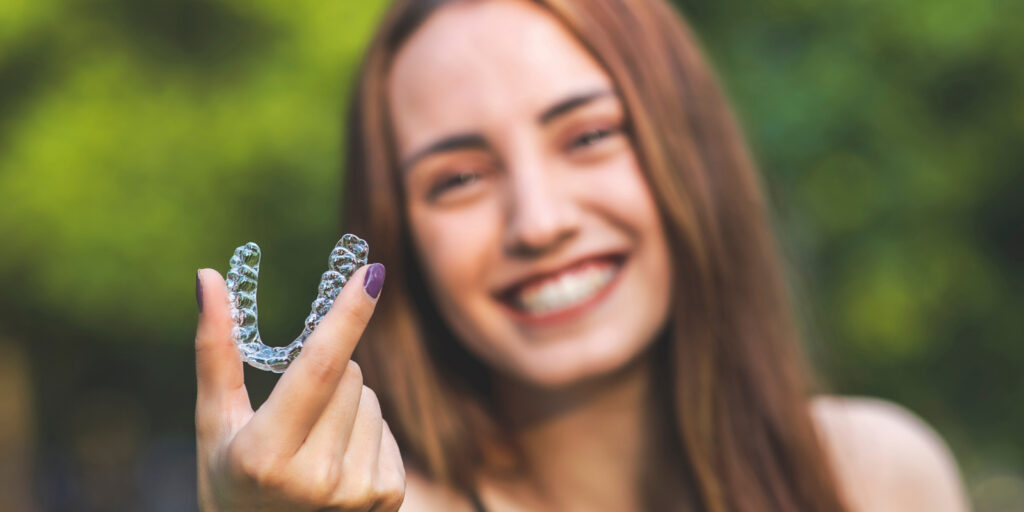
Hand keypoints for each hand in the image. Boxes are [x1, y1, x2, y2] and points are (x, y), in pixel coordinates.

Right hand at [194, 263, 403, 510]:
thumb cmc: (231, 479)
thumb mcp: (215, 422)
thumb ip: (216, 349)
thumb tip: (209, 276)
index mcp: (265, 455)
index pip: (319, 368)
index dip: (347, 316)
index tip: (373, 273)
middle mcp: (316, 478)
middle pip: (351, 374)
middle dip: (327, 373)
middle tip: (294, 414)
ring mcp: (356, 492)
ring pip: (372, 399)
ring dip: (348, 406)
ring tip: (312, 447)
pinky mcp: (387, 497)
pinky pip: (387, 429)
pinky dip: (365, 435)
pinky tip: (336, 466)